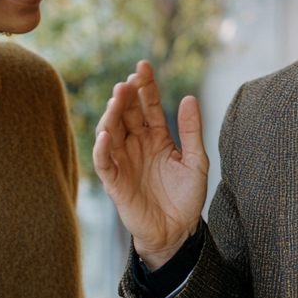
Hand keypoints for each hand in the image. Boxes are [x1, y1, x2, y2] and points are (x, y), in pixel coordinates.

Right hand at [93, 60, 209, 267]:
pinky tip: (106, 134)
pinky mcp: (115, 182)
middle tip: (130, 79)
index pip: (148, 106)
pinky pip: (103, 163)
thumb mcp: (196, 161)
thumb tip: (189, 97)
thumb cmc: (186, 197)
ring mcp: (124, 162)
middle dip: (127, 95)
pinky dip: (102, 148)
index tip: (144, 66)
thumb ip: (192, 131)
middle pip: (127, 114)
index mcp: (157, 138)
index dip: (146, 87)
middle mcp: (137, 145)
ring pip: (111, 131)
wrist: (178, 231)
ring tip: (118, 96)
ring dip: (112, 114)